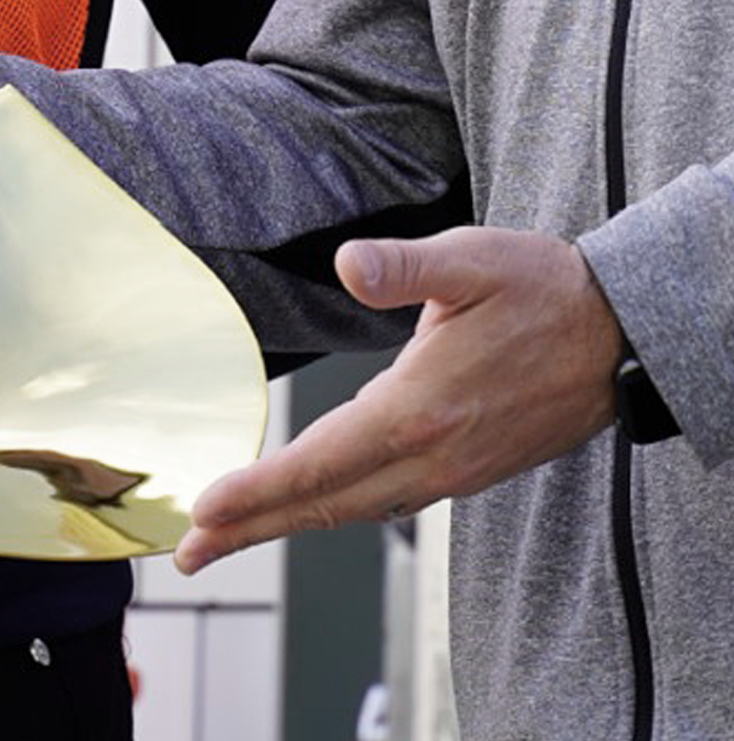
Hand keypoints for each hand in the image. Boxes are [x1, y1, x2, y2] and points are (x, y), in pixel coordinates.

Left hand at [174, 227, 625, 573]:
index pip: (319, 463)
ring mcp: (451, 470)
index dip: (258, 490)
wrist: (621, 333)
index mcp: (419, 410)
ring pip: (352, 507)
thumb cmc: (540, 288)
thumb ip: (402, 266)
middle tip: (187, 551)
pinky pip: (385, 500)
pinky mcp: (466, 469)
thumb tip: (350, 264)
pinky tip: (308, 503)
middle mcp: (431, 454)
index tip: (204, 511)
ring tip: (228, 533)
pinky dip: (334, 508)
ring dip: (287, 522)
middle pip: (324, 503)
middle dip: (251, 528)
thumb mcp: (469, 259)